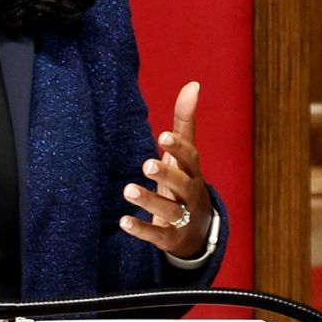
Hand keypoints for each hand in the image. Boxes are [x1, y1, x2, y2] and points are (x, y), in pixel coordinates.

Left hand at [118, 81, 213, 257]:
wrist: (197, 233)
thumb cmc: (186, 183)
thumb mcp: (187, 156)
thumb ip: (186, 122)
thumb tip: (193, 84)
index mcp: (193, 173)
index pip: (191, 158)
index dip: (179, 148)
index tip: (163, 135)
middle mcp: (190, 195)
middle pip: (182, 184)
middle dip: (165, 174)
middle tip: (146, 164)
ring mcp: (181, 219)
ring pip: (169, 211)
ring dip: (149, 200)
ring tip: (128, 189)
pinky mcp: (169, 238)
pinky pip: (156, 235)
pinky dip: (141, 229)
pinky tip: (123, 221)